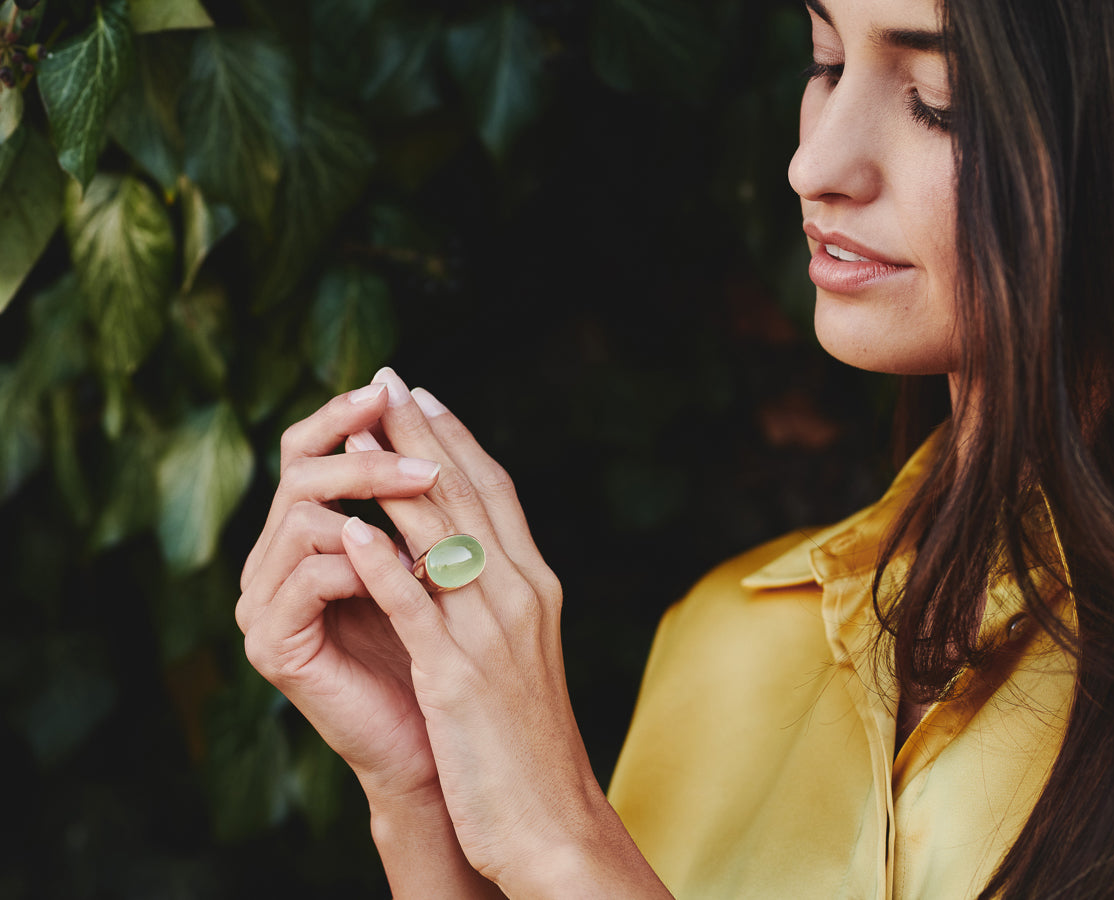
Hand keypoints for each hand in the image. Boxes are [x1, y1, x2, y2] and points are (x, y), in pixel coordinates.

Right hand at [236, 382, 444, 795]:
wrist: (433, 742)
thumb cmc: (437, 647)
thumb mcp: (429, 555)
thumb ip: (414, 494)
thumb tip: (420, 401)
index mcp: (304, 535)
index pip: (304, 451)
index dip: (341, 415)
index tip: (390, 387)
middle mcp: (271, 563)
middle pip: (299, 474)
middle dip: (368, 461)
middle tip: (426, 466)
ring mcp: (262, 604)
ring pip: (301, 518)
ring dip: (371, 508)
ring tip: (432, 519)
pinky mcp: (270, 645)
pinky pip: (308, 578)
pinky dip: (363, 566)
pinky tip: (409, 572)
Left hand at [339, 369, 670, 897]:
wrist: (552, 818)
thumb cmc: (527, 741)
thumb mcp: (518, 654)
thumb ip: (495, 599)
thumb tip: (464, 553)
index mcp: (535, 586)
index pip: (496, 492)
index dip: (456, 437)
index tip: (423, 397)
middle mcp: (520, 593)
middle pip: (467, 493)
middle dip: (420, 433)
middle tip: (385, 381)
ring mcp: (492, 632)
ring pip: (441, 533)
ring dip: (392, 476)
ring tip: (352, 430)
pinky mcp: (459, 675)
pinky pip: (416, 604)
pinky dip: (383, 561)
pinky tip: (350, 526)